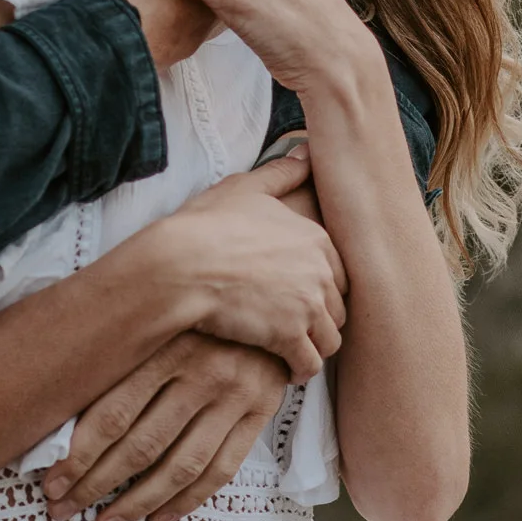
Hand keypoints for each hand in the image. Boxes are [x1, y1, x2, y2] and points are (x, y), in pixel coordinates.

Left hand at [42, 333, 290, 520]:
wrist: (271, 296)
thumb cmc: (196, 313)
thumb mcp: (157, 323)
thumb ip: (121, 361)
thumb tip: (62, 414)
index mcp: (166, 345)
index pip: (112, 414)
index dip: (77, 456)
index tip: (51, 483)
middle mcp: (202, 371)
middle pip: (140, 445)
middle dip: (94, 484)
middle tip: (62, 509)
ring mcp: (235, 396)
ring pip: (179, 467)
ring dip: (137, 503)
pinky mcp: (260, 413)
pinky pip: (220, 471)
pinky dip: (186, 501)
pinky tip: (156, 518)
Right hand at [125, 151, 347, 380]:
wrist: (180, 263)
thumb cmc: (205, 224)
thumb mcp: (244, 188)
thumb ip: (281, 173)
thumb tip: (307, 150)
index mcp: (315, 236)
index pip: (341, 274)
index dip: (323, 290)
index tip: (302, 299)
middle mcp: (320, 270)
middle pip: (339, 308)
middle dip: (321, 320)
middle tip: (295, 328)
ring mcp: (307, 304)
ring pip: (330, 339)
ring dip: (313, 347)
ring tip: (291, 350)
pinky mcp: (288, 335)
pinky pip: (309, 364)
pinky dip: (299, 370)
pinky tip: (284, 369)